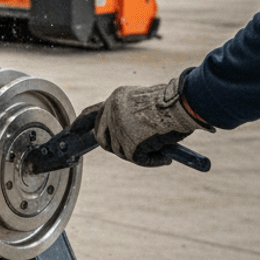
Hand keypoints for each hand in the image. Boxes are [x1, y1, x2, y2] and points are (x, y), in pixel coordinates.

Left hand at [80, 71, 213, 166]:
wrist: (183, 106)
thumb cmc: (175, 103)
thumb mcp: (149, 103)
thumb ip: (136, 115)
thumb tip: (137, 132)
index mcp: (116, 98)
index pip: (94, 113)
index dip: (85, 124)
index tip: (76, 131)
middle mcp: (112, 112)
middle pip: (102, 137)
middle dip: (115, 146)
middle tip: (133, 151)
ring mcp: (119, 130)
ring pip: (122, 151)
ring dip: (140, 153)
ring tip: (161, 148)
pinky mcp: (130, 146)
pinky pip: (139, 159)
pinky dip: (153, 161)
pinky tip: (166, 157)